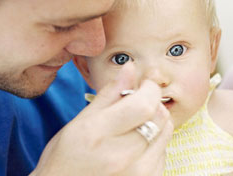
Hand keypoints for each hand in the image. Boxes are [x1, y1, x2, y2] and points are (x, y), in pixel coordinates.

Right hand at [31, 67, 172, 175]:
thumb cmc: (66, 159)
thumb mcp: (79, 123)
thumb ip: (109, 94)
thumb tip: (130, 67)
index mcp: (98, 134)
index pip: (145, 104)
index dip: (150, 89)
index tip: (144, 85)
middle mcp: (121, 155)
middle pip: (159, 115)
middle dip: (153, 103)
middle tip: (138, 104)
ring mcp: (137, 172)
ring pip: (166, 131)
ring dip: (156, 122)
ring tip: (134, 128)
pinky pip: (164, 151)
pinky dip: (155, 143)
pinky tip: (136, 147)